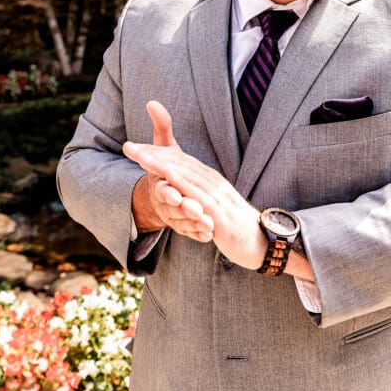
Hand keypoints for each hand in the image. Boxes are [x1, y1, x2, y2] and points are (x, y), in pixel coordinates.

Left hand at [124, 101, 267, 269]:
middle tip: (128, 146)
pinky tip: (166, 176)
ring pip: (184, 175)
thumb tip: (185, 194)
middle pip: (178, 163)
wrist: (262, 244)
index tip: (134, 147)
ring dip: (161, 164)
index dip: (157, 153)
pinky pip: (196, 195)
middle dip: (152, 153)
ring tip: (140, 156)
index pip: (179, 162)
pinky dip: (181, 183)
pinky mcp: (218, 212)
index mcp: (209, 180)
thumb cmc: (235, 227)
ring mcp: (216, 195)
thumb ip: (198, 199)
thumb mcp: (213, 209)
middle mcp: (212, 182)